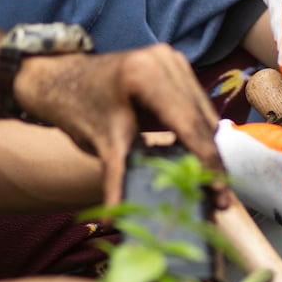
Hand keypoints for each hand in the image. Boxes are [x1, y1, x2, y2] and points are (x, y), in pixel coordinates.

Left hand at [15, 46, 221, 208]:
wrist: (61, 79)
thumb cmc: (78, 109)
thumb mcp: (101, 145)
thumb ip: (116, 181)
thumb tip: (111, 223)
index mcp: (145, 75)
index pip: (187, 124)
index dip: (206, 161)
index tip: (218, 192)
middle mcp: (165, 60)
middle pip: (201, 118)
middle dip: (211, 160)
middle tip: (219, 198)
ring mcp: (171, 58)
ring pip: (204, 111)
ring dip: (209, 147)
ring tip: (212, 184)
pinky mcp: (174, 63)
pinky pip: (197, 103)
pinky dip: (199, 131)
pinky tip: (197, 158)